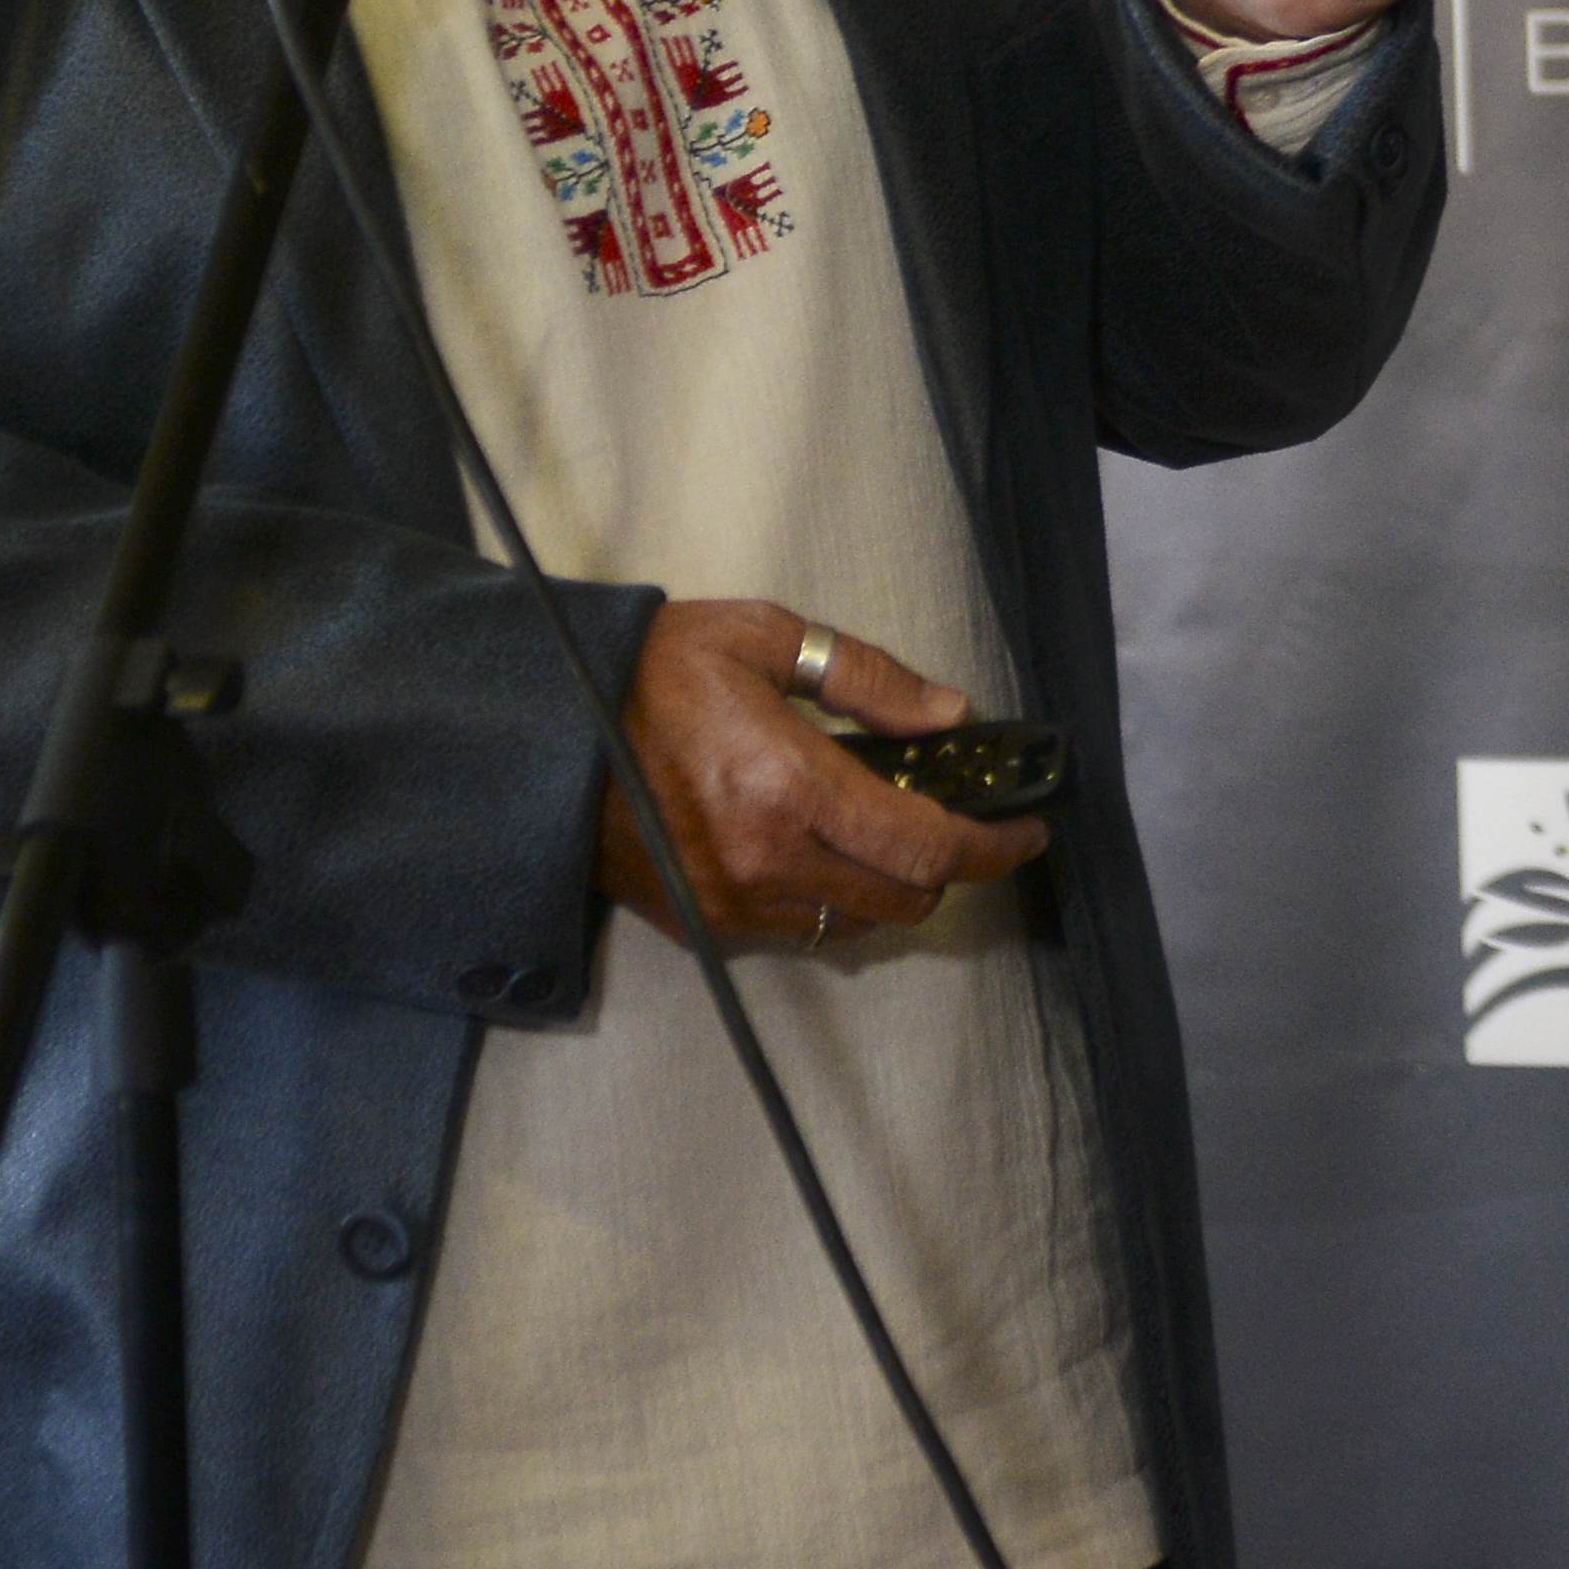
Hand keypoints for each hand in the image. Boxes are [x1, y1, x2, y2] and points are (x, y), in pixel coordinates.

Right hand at [594, 600, 1046, 952]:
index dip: (994, 848)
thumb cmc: (651, 670)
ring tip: (885, 833)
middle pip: (904, 901)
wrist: (540, 730)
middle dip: (947, 868)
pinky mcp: (701, 925)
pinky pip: (797, 930)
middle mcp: (767, 860)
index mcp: (790, 786)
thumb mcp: (764, 639)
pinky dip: (829, 901)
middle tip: (957, 822)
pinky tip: (819, 850)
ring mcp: (731, 903)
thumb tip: (949, 714)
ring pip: (854, 924)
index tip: (1028, 832)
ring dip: (888, 888)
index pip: (927, 847)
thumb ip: (868, 678)